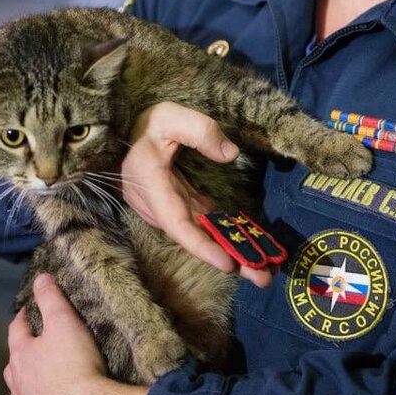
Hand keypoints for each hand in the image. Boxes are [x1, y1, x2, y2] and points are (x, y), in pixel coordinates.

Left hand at [5, 274, 146, 394]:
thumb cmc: (75, 364)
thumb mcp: (64, 321)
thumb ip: (50, 298)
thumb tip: (40, 278)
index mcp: (21, 354)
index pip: (16, 328)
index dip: (22, 316)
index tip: (28, 309)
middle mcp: (17, 381)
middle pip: (14, 361)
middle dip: (23, 350)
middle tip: (36, 342)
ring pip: (20, 387)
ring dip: (27, 379)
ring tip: (39, 374)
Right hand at [124, 101, 272, 287]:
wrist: (130, 130)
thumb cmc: (150, 123)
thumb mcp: (171, 116)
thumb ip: (200, 131)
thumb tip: (230, 154)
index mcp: (151, 186)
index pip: (177, 224)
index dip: (201, 246)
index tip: (228, 263)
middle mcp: (158, 206)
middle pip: (193, 238)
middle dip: (227, 258)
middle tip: (263, 278)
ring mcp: (168, 208)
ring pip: (200, 235)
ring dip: (230, 251)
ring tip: (265, 269)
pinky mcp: (179, 205)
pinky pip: (202, 225)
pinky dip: (224, 236)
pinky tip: (249, 246)